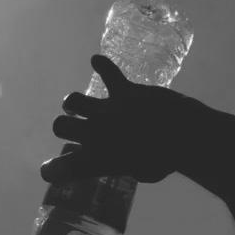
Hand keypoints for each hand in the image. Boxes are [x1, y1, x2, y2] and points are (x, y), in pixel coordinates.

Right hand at [40, 55, 204, 183]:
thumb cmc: (166, 160)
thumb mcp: (142, 173)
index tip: (49, 170)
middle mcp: (97, 134)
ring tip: (77, 105)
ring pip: (73, 100)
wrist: (185, 136)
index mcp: (99, 159)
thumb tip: (123, 162)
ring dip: (73, 103)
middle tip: (74, 129)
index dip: (53, 170)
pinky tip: (96, 61)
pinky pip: (108, 71)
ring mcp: (108, 111)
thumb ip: (125, 166)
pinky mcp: (124, 92)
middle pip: (59, 126)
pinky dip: (102, 65)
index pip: (65, 168)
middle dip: (63, 128)